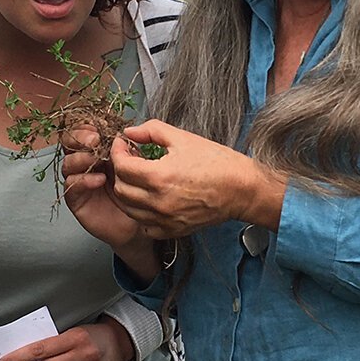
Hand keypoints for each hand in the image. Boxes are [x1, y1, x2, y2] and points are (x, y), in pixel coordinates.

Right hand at [61, 126, 159, 279]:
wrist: (140, 224)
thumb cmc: (142, 192)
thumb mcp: (143, 163)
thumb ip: (136, 145)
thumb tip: (129, 131)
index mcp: (100, 150)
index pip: (84, 131)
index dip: (87, 127)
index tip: (100, 126)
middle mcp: (86, 163)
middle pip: (70, 144)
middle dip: (80, 138)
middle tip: (95, 140)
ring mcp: (80, 180)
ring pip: (68, 163)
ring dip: (81, 158)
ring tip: (98, 159)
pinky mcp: (77, 199)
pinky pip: (72, 186)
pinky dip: (84, 180)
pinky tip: (100, 180)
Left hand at [110, 120, 287, 238]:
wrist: (242, 189)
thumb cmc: (217, 162)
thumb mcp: (183, 138)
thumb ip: (152, 130)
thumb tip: (130, 132)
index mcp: (159, 176)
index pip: (121, 166)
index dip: (117, 153)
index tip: (123, 146)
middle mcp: (159, 202)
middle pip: (120, 189)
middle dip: (119, 172)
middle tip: (129, 160)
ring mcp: (165, 219)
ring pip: (128, 209)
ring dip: (127, 192)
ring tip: (137, 178)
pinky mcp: (172, 230)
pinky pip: (144, 225)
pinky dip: (141, 213)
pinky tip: (150, 199)